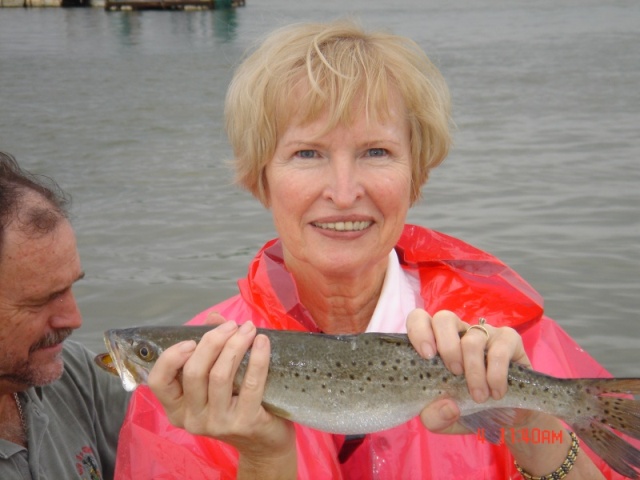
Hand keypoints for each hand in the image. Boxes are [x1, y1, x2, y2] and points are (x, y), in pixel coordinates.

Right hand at [147, 319, 295, 475]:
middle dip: (213, 341)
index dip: (171, 358)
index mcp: (178, 408)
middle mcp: (192, 419)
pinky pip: (250, 384)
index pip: (159, 382)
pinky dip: (257, 358)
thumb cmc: (236, 404)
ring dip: (236, 345)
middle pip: (194, 372)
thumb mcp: (217, 380)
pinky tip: (263, 342)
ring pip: (220, 375)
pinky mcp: (244, 423)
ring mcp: (217, 424)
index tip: (191, 340)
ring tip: (249, 329)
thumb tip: (214, 318)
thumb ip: (211, 349)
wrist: (264, 442)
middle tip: (232, 325)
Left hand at [406, 309, 531, 434]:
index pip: (419, 319)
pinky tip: (496, 393)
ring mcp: (483, 333)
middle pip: (445, 317)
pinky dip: (496, 374)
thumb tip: (448, 406)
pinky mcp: (509, 339)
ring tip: (478, 397)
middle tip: (453, 373)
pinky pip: (500, 349)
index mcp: (434, 343)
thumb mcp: (443, 420)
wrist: (506, 419)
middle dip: (447, 346)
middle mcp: (457, 332)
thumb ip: (434, 417)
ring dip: (474, 371)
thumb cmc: (465, 409)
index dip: (419, 330)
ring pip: (473, 338)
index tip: (426, 355)